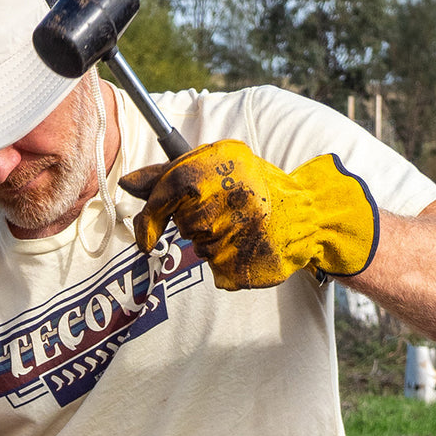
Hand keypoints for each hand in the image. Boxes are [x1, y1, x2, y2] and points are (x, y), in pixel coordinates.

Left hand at [120, 140, 378, 290]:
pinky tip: (247, 246)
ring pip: (200, 248)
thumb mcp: (218, 166)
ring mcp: (237, 236)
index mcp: (221, 169)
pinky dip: (227, 260)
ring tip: (242, 227)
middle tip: (223, 214)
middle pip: (183, 224)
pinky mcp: (242, 266)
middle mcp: (230, 201)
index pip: (169, 192)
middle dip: (193, 223)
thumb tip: (127, 182)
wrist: (308, 217)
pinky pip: (217, 269)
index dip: (152, 215)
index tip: (146, 232)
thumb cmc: (255, 187)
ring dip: (212, 241)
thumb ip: (170, 174)